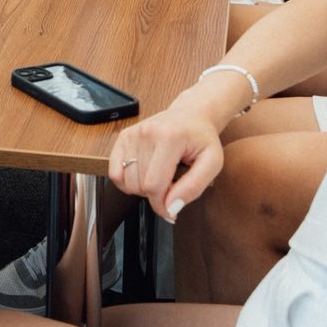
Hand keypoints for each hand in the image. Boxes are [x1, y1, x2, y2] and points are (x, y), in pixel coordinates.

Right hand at [107, 106, 223, 222]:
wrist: (191, 115)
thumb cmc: (201, 139)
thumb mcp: (212, 163)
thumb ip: (193, 187)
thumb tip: (171, 208)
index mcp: (169, 138)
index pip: (154, 185)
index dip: (161, 206)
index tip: (171, 211)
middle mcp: (147, 133)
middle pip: (139, 185)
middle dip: (155, 196)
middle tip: (171, 185)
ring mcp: (132, 134)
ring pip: (126, 182)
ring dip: (142, 188)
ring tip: (159, 177)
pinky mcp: (124, 137)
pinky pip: (114, 172)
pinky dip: (127, 182)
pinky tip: (143, 175)